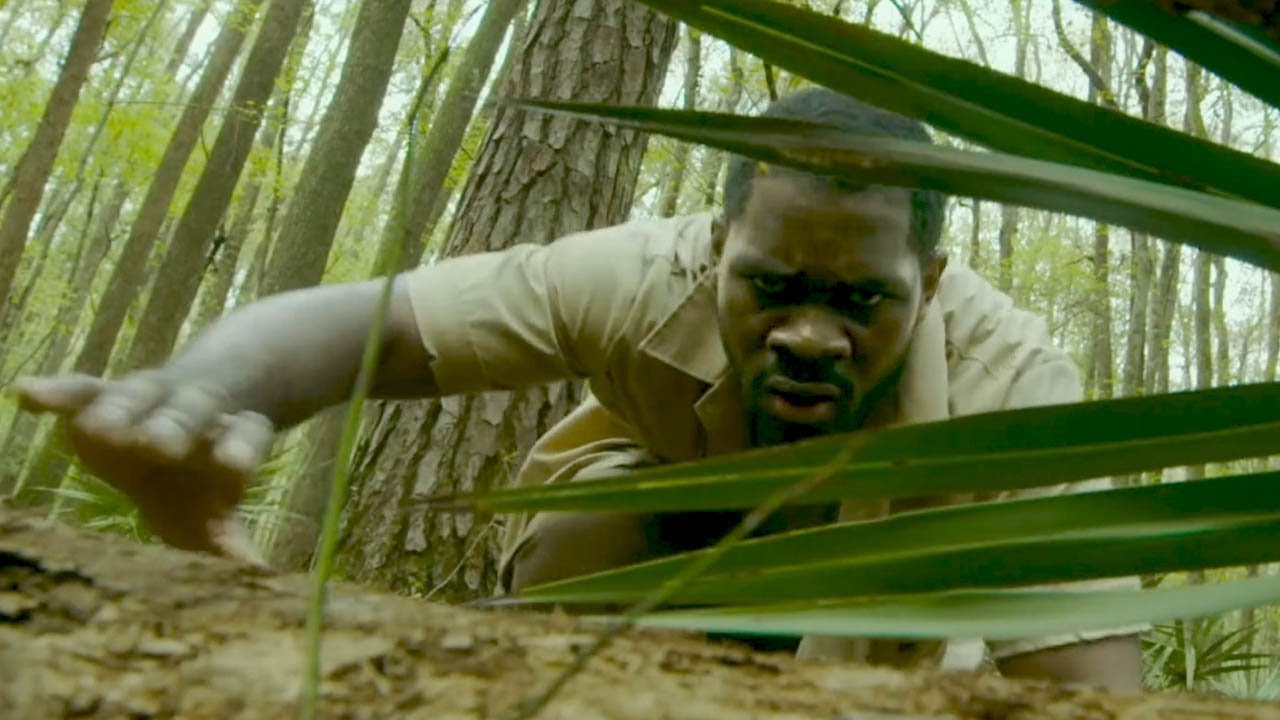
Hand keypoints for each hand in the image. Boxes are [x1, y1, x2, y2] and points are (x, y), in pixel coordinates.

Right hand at [15, 372, 273, 562]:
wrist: (174, 432)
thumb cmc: (195, 488)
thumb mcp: (211, 514)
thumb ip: (225, 538)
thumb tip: (248, 570)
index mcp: (231, 439)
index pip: (246, 436)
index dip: (239, 452)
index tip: (234, 468)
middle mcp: (195, 412)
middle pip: (190, 413)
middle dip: (174, 428)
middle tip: (159, 445)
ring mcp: (149, 399)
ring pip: (137, 396)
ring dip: (118, 411)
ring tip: (96, 429)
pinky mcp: (103, 394)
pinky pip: (80, 389)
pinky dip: (56, 393)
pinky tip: (27, 396)